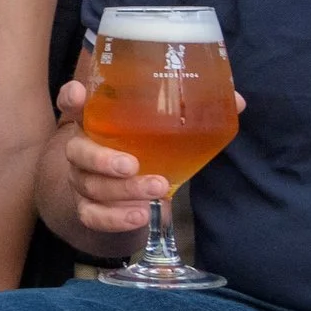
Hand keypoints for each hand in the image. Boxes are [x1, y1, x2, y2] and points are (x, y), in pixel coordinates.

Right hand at [58, 78, 247, 235]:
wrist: (129, 196)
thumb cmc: (147, 153)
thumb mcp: (165, 133)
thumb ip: (193, 115)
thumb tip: (237, 101)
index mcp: (97, 123)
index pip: (73, 105)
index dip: (72, 98)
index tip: (80, 93)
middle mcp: (82, 150)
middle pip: (77, 151)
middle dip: (103, 159)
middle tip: (132, 164)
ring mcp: (82, 182)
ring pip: (91, 186)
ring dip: (124, 190)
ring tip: (157, 189)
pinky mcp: (88, 209)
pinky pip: (92, 216)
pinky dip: (115, 218)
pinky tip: (140, 215)